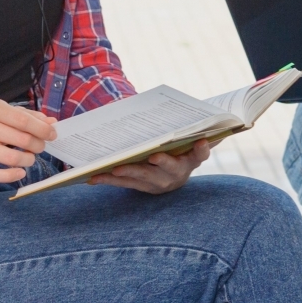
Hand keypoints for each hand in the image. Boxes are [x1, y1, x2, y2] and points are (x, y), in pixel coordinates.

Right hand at [0, 98, 54, 181]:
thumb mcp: (5, 115)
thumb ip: (29, 117)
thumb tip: (52, 123)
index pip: (23, 119)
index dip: (42, 128)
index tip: (52, 134)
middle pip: (21, 138)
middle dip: (38, 145)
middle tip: (40, 147)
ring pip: (12, 157)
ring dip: (28, 160)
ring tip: (29, 158)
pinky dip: (12, 175)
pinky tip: (20, 172)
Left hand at [89, 139, 213, 193]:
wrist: (171, 176)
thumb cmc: (178, 147)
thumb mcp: (187, 139)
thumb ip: (194, 129)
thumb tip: (208, 114)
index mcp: (192, 159)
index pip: (201, 154)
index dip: (202, 149)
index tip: (201, 140)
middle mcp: (178, 173)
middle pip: (171, 168)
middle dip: (163, 162)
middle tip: (154, 156)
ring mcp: (159, 183)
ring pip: (143, 177)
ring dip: (129, 171)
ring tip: (114, 166)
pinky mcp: (141, 188)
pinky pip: (125, 184)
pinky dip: (109, 180)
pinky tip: (93, 177)